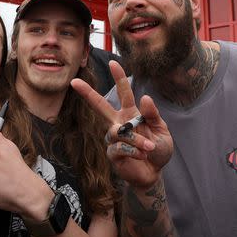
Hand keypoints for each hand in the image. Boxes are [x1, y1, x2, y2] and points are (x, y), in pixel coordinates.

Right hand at [71, 60, 172, 188]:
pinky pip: (119, 148)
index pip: (124, 93)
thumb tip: (144, 97)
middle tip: (74, 82)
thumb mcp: (162, 130)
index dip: (119, 77)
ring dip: (136, 139)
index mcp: (131, 114)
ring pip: (117, 132)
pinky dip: (134, 151)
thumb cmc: (158, 149)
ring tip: (149, 147)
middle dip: (87, 93)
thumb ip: (152, 115)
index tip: (113, 62)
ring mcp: (113, 139)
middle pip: (100, 106)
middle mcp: (119, 123)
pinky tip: (142, 156)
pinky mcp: (112, 154)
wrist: (154, 173)